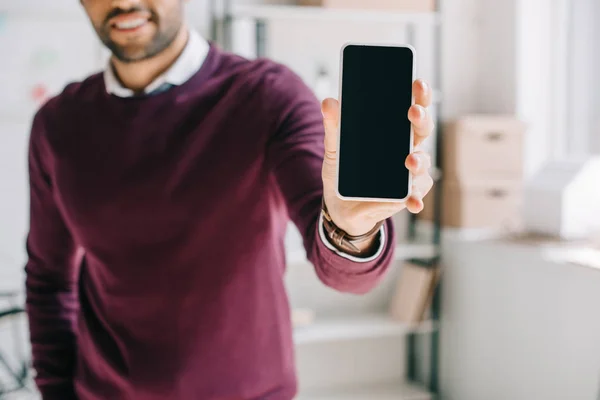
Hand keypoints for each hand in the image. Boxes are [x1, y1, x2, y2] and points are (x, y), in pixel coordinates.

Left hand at [321, 79, 434, 236]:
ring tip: (409, 161)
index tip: (418, 83)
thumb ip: (334, 126)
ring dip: (419, 160)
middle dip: (421, 119)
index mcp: (394, 130)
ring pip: (422, 161)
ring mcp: (409, 172)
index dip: (419, 94)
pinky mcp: (406, 195)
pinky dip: (415, 198)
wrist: (340, 205)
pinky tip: (413, 201)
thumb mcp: (335, 147)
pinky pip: (415, 194)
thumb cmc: (344, 171)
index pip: (412, 106)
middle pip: (422, 129)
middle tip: (414, 112)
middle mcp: (407, 147)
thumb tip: (328, 102)